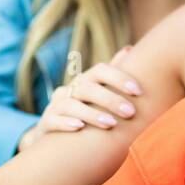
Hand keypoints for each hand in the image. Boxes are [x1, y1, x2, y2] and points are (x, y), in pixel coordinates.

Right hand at [18, 46, 141, 150]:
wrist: (56, 136)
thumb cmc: (86, 111)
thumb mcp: (98, 92)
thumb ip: (113, 73)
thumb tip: (130, 48)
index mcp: (85, 81)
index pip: (100, 70)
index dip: (119, 78)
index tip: (139, 92)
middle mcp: (69, 90)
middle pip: (88, 88)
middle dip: (110, 99)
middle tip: (130, 112)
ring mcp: (55, 105)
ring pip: (71, 105)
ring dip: (92, 114)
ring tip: (111, 124)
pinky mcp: (46, 123)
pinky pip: (53, 120)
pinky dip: (65, 122)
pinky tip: (80, 127)